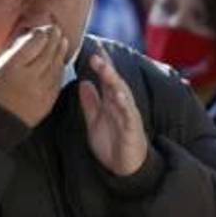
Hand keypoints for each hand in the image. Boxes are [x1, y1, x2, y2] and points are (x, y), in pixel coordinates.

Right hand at [0, 24, 70, 127]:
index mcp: (11, 67)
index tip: (44, 29)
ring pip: (55, 65)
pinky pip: (58, 80)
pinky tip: (60, 61)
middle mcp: (28, 78)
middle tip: (56, 30)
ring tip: (62, 42)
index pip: (33, 44)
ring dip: (60, 51)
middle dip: (53, 39)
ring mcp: (40, 91)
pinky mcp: (48, 101)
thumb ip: (15, 52)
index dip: (41, 34)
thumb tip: (33, 38)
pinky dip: (60, 68)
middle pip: (47, 53)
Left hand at [78, 47, 147, 175]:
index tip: (91, 48)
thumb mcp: (94, 121)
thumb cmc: (111, 143)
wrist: (125, 168)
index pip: (105, 79)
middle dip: (105, 66)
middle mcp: (120, 104)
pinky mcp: (132, 129)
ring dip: (113, 79)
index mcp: (111, 102)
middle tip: (95, 52)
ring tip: (103, 66)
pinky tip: (119, 95)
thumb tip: (83, 82)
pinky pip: (129, 114)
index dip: (99, 64)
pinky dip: (125, 104)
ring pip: (122, 93)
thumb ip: (90, 103)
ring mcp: (128, 115)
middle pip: (113, 81)